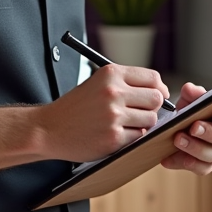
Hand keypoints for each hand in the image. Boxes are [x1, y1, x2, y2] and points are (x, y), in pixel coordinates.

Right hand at [38, 64, 170, 162]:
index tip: (158, 95)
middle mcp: (113, 92)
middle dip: (153, 106)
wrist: (49, 128)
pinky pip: (138, 136)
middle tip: (141, 111)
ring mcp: (114, 116)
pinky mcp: (113, 137)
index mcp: (110, 74)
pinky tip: (116, 133)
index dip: (159, 88)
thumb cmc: (76, 106)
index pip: (152, 77)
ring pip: (150, 119)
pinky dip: (131, 137)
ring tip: (125, 123)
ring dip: (142, 123)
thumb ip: (125, 83)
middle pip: (156, 98)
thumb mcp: (97, 83)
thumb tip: (161, 91)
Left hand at [160, 82, 211, 174]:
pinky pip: (200, 168)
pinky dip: (183, 161)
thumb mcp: (191, 99)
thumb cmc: (194, 111)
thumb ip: (193, 93)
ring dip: (196, 147)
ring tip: (178, 139)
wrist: (179, 126)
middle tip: (194, 126)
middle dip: (211, 132)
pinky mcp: (207, 166)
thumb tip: (190, 90)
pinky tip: (169, 156)